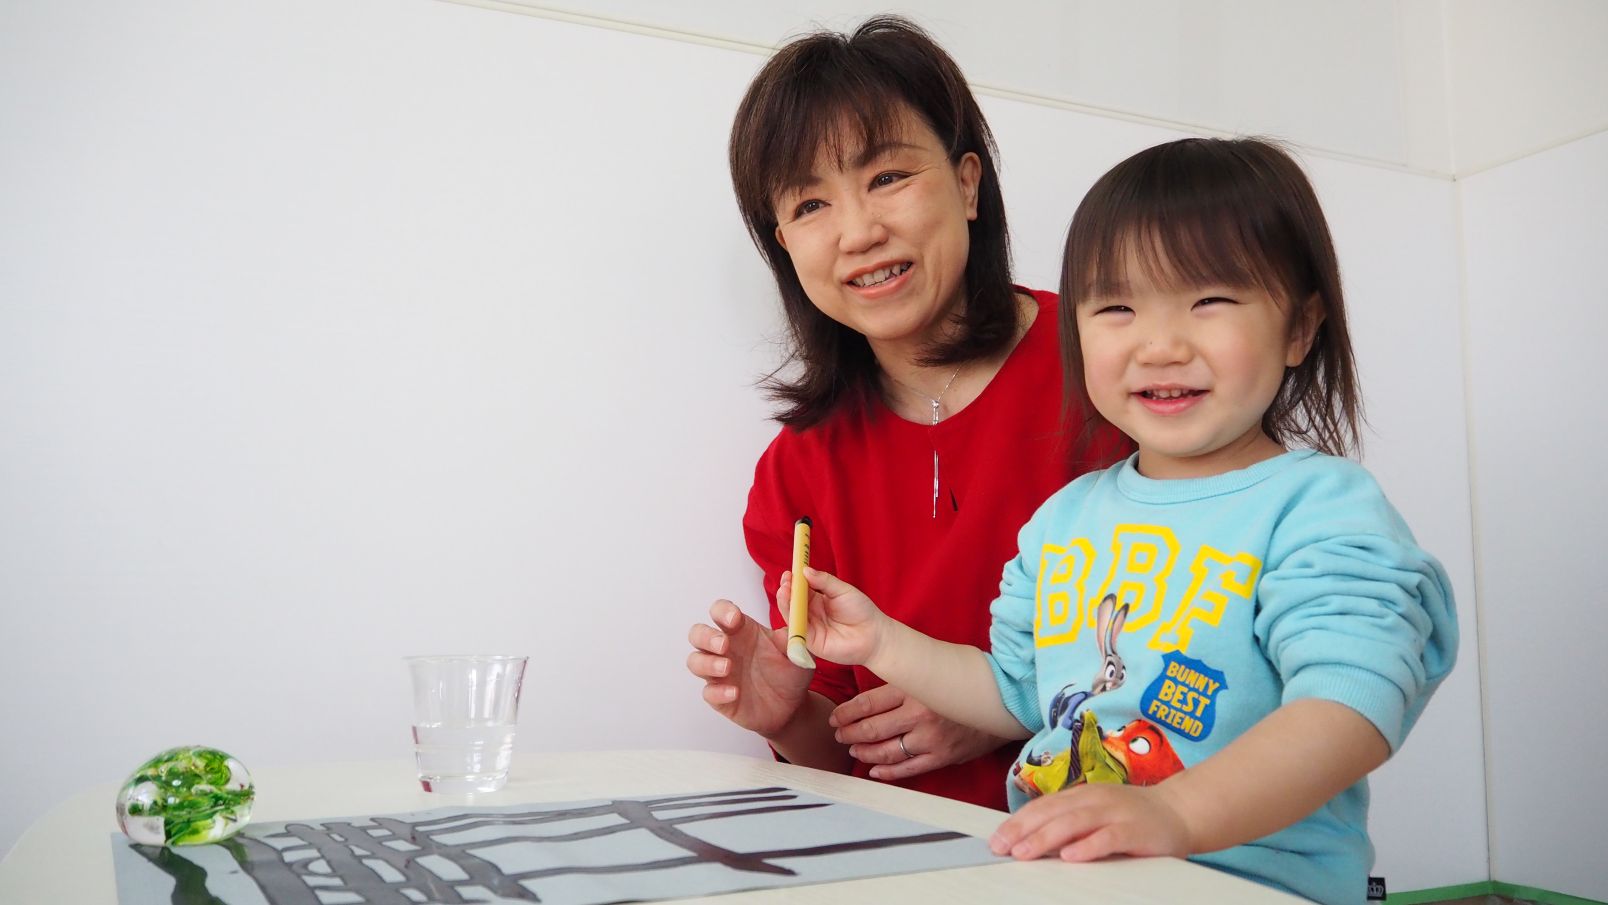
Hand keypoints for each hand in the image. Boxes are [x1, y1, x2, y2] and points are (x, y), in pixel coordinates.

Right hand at [686, 599, 810, 737]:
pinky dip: (717, 692)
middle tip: (724, 644)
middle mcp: (726, 649)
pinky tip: (735, 693)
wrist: (792, 707)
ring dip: (707, 663)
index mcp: (742, 631)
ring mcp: (719, 673)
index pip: (720, 612)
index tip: (734, 619)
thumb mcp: (797, 653)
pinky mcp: (719, 696)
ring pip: (695, 661)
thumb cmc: (790, 673)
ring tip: (727, 667)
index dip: (722, 611)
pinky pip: (708, 692)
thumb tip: (790, 621)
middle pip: (698, 634)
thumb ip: (791, 638)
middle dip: (706, 636)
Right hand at [777, 568, 886, 666]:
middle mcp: (811, 613)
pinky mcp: (811, 642)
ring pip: (792, 614)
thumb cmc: (861, 611)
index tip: (790, 571)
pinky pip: (797, 630)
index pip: (801, 589)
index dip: (794, 580)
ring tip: (785, 590)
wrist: (874, 635)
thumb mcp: (843, 590)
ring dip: (785, 602)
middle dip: (787, 590)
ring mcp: (810, 627)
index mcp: (818, 599)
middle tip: (786, 580)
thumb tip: (806, 570)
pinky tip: (790, 608)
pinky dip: (791, 619)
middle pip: (793, 601)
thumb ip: (825, 581)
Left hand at [830, 684, 1008, 780]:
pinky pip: (908, 769)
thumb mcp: (931, 668)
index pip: (867, 703)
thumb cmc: (962, 682)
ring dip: (864, 752)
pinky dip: (888, 773)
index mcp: (913, 688)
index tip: (835, 717)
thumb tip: (870, 671)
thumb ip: (904, 674)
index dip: (846, 712)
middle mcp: (919, 714)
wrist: (1002, 700)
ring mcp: (930, 739)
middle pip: (871, 729)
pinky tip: (874, 770)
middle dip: (849, 734)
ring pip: (885, 751)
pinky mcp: (942, 756)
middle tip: (839, 735)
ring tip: (853, 749)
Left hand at [988, 782, 1193, 861]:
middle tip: (1001, 848)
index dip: (1018, 822)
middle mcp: (1095, 799)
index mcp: (1082, 795)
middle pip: (1053, 813)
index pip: (1043, 807)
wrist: (1181, 811)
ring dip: (1046, 837)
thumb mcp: (1097, 815)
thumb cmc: (1133, 818)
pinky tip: (1070, 856)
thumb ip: (1070, 823)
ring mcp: (1116, 813)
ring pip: (1075, 822)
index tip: (996, 839)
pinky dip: (1088, 846)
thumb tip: (1029, 840)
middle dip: (1023, 830)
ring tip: (1025, 853)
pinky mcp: (1136, 830)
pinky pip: (1109, 838)